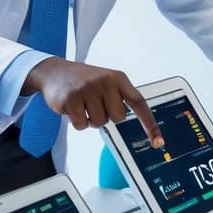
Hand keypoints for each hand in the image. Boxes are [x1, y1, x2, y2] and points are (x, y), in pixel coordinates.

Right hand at [23, 57, 162, 146]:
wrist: (54, 71)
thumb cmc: (84, 81)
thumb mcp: (106, 81)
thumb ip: (121, 97)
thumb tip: (138, 122)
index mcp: (118, 78)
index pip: (139, 103)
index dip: (149, 124)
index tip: (158, 141)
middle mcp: (106, 81)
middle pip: (118, 118)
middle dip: (107, 116)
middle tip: (95, 104)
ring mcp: (88, 89)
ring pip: (100, 123)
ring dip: (90, 119)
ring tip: (82, 103)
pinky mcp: (71, 99)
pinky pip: (82, 125)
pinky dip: (77, 122)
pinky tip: (72, 107)